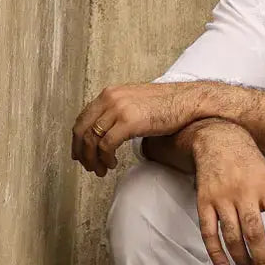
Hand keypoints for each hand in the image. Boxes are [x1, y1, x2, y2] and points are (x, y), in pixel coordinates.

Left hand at [71, 83, 199, 175]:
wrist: (187, 101)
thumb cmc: (168, 105)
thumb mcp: (136, 104)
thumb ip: (120, 113)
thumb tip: (112, 130)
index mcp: (110, 94)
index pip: (83, 117)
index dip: (77, 139)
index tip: (79, 153)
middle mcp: (110, 99)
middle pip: (82, 129)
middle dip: (81, 152)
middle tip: (87, 166)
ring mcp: (118, 109)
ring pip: (92, 139)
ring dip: (93, 159)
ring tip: (100, 170)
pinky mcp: (129, 121)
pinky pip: (107, 145)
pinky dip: (106, 158)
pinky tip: (112, 164)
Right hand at [190, 121, 264, 264]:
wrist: (218, 138)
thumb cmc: (248, 162)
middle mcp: (244, 193)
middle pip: (254, 231)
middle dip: (262, 258)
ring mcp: (222, 198)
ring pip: (232, 235)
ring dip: (242, 258)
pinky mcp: (204, 202)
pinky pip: (209, 232)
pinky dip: (216, 251)